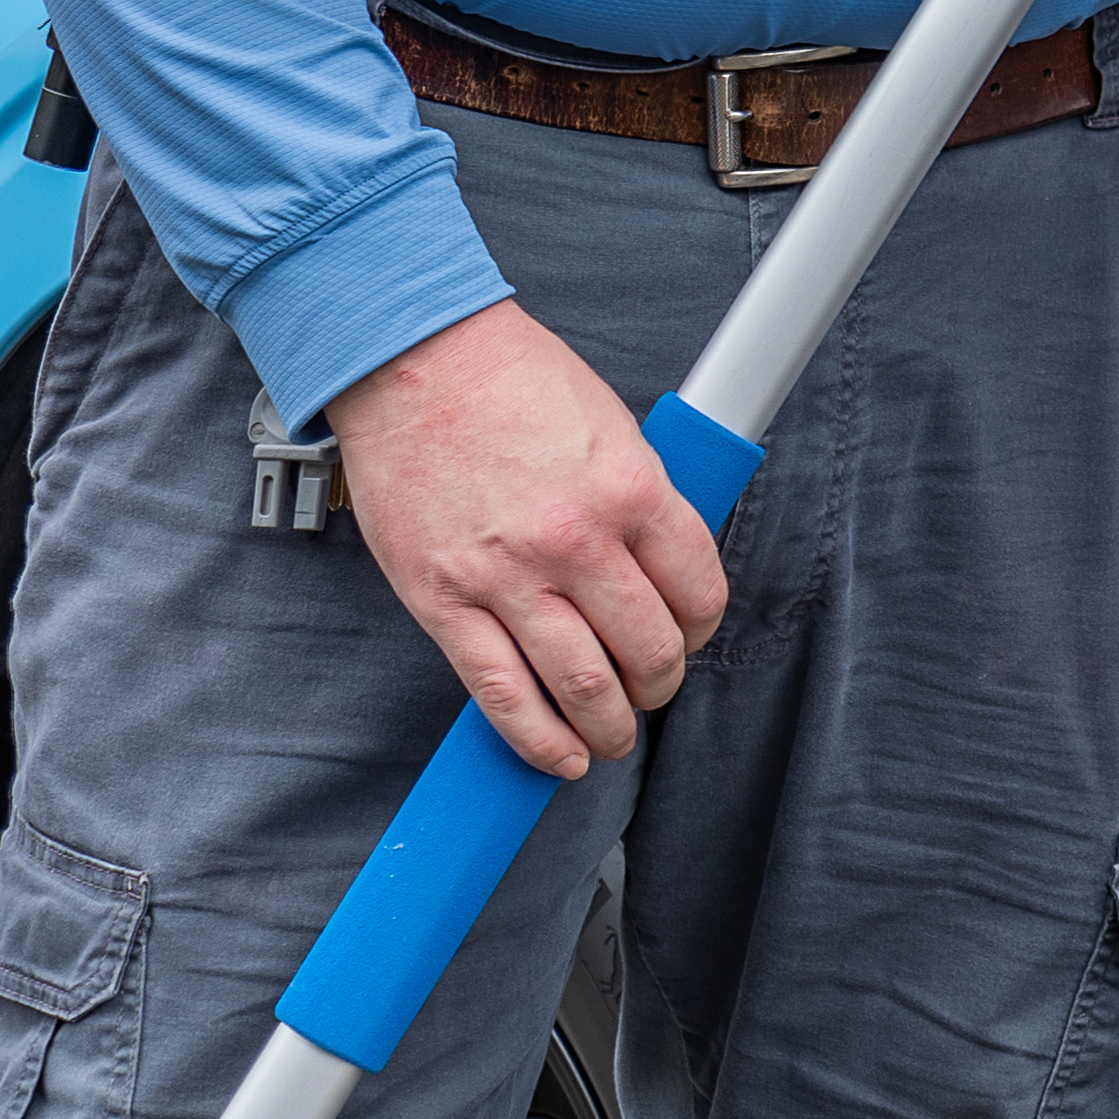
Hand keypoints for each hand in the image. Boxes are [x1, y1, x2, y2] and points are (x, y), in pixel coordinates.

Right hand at [326, 302, 727, 781]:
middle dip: (662, 682)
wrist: (415, 363)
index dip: (703, 624)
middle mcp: (577, 540)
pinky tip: (560, 755)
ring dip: (610, 726)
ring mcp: (508, 578)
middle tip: (656, 686)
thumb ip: (641, 497)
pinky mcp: (445, 603)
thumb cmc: (511, 380)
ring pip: (583, 686)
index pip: (699, 587)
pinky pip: (500, 693)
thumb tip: (665, 558)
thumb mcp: (612, 425)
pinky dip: (537, 739)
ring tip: (614, 734)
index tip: (693, 633)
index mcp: (631, 489)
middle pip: (648, 648)